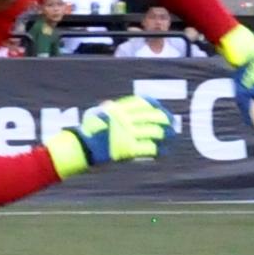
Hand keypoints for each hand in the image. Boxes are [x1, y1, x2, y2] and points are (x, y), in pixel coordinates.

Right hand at [45, 93, 175, 177]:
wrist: (81, 148)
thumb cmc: (87, 132)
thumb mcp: (96, 114)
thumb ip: (107, 109)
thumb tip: (111, 105)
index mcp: (119, 109)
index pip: (143, 103)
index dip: (155, 105)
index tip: (161, 108)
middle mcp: (125, 120)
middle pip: (152, 116)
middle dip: (165, 119)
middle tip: (172, 122)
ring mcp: (128, 134)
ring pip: (154, 131)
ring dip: (165, 135)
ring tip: (171, 137)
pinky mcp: (129, 149)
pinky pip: (149, 148)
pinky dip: (158, 150)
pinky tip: (163, 151)